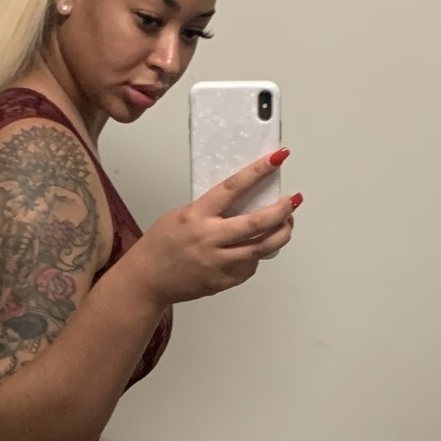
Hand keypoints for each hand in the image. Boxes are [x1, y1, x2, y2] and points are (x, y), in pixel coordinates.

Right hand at [127, 152, 299, 307]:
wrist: (147, 281)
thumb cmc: (160, 245)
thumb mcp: (180, 216)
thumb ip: (210, 210)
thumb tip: (241, 202)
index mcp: (197, 216)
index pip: (233, 188)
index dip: (257, 172)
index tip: (277, 159)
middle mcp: (209, 239)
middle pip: (257, 224)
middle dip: (282, 210)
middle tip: (293, 200)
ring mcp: (218, 263)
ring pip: (262, 248)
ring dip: (281, 233)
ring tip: (288, 223)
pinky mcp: (223, 281)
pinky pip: (249, 266)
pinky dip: (257, 254)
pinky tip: (257, 247)